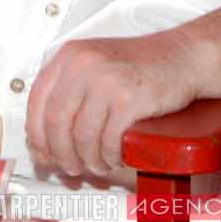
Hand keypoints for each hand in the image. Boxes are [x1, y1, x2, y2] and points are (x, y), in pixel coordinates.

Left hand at [23, 33, 199, 181]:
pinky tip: (115, 157)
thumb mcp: (96, 64)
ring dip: (88, 160)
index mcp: (71, 55)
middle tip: (69, 166)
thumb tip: (45, 138)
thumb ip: (69, 92)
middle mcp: (84, 65)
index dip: (37, 135)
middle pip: (55, 123)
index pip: (37, 102)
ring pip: (82, 137)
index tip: (43, 152)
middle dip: (60, 154)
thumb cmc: (141, 64)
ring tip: (97, 164)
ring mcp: (107, 81)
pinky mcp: (130, 100)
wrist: (182, 56)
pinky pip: (108, 141)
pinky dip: (109, 156)